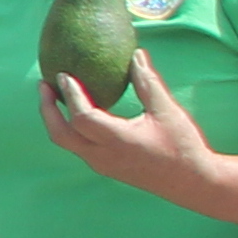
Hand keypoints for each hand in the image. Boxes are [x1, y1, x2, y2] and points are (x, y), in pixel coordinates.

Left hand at [41, 49, 214, 194]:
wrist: (193, 183)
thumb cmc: (182, 146)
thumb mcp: (167, 111)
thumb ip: (148, 83)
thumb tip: (136, 54)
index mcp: (118, 141)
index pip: (81, 117)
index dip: (70, 95)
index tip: (63, 74)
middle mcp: (103, 156)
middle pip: (60, 134)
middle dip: (48, 109)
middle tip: (44, 85)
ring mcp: (102, 165)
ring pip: (67, 142)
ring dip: (56, 119)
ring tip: (54, 96)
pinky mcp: (105, 168)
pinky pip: (78, 146)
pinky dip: (70, 128)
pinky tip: (76, 112)